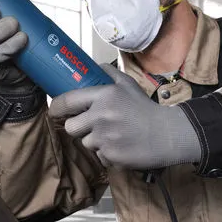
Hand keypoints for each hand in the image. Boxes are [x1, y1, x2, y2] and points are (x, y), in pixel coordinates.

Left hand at [49, 64, 201, 169]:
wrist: (168, 134)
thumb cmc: (146, 109)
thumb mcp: (129, 85)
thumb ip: (110, 74)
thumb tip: (94, 66)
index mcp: (104, 95)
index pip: (68, 100)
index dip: (56, 107)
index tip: (54, 111)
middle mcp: (101, 116)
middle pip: (71, 127)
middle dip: (78, 127)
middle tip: (90, 125)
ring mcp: (105, 137)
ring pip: (85, 142)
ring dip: (95, 141)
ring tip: (113, 135)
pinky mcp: (111, 155)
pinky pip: (99, 156)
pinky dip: (107, 153)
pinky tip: (121, 146)